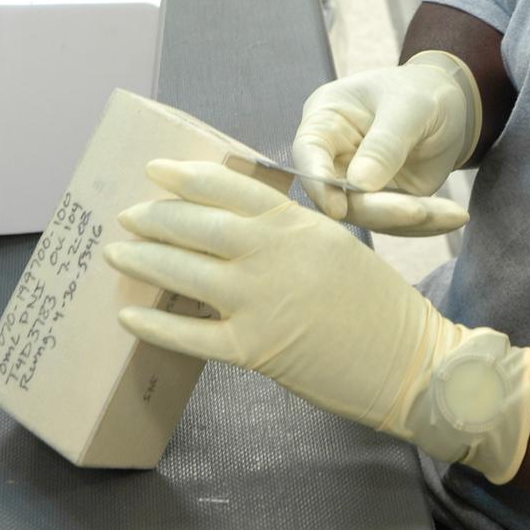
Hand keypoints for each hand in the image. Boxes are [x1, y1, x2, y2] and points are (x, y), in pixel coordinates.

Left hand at [104, 158, 529, 483]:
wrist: (412, 360)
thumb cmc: (379, 304)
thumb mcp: (338, 245)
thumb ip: (291, 231)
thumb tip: (238, 227)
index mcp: (300, 224)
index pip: (234, 188)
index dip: (189, 176)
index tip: (157, 169)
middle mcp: (277, 255)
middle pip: (201, 225)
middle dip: (156, 216)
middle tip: (126, 212)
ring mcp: (264, 302)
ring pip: (187, 272)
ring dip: (146, 259)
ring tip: (117, 251)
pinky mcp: (257, 350)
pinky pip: (192, 334)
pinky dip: (156, 323)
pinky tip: (129, 314)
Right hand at [292, 50, 481, 234]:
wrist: (451, 103)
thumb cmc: (422, 91)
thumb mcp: (410, 107)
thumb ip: (385, 142)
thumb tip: (359, 184)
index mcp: (326, 120)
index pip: (309, 154)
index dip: (319, 184)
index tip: (339, 208)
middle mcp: (334, 156)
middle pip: (339, 195)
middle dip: (378, 210)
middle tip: (419, 212)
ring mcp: (357, 183)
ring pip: (370, 216)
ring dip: (410, 221)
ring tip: (453, 213)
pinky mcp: (383, 201)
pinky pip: (397, 222)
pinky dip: (427, 224)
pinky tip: (455, 216)